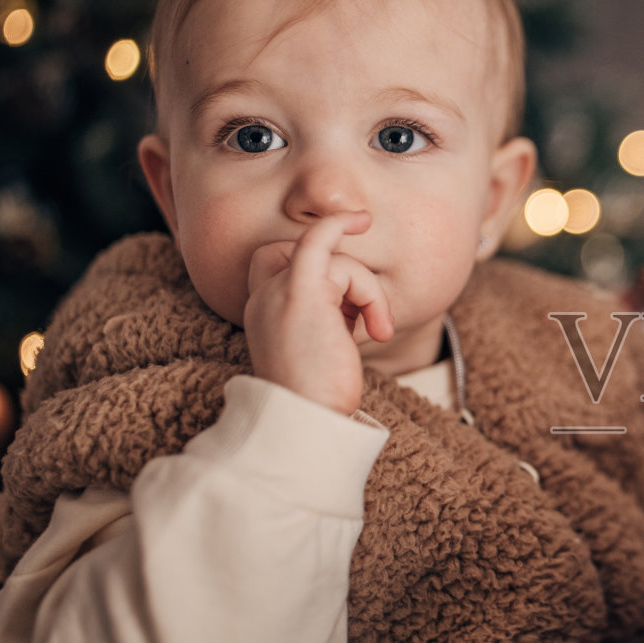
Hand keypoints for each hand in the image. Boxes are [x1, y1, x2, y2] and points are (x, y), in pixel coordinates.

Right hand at [244, 213, 393, 415]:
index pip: (278, 260)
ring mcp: (278, 293)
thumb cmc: (321, 398)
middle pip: (314, 256)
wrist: (308, 423)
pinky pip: (319, 240)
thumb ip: (330, 318)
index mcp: (263, 310)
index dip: (321, 268)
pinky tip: (362, 219)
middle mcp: (263, 297)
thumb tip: (360, 302)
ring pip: (337, 261)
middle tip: (374, 322)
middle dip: (353, 281)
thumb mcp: (321, 350)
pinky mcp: (302, 294)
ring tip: (380, 329)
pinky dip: (340, 224)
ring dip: (371, 292)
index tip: (353, 307)